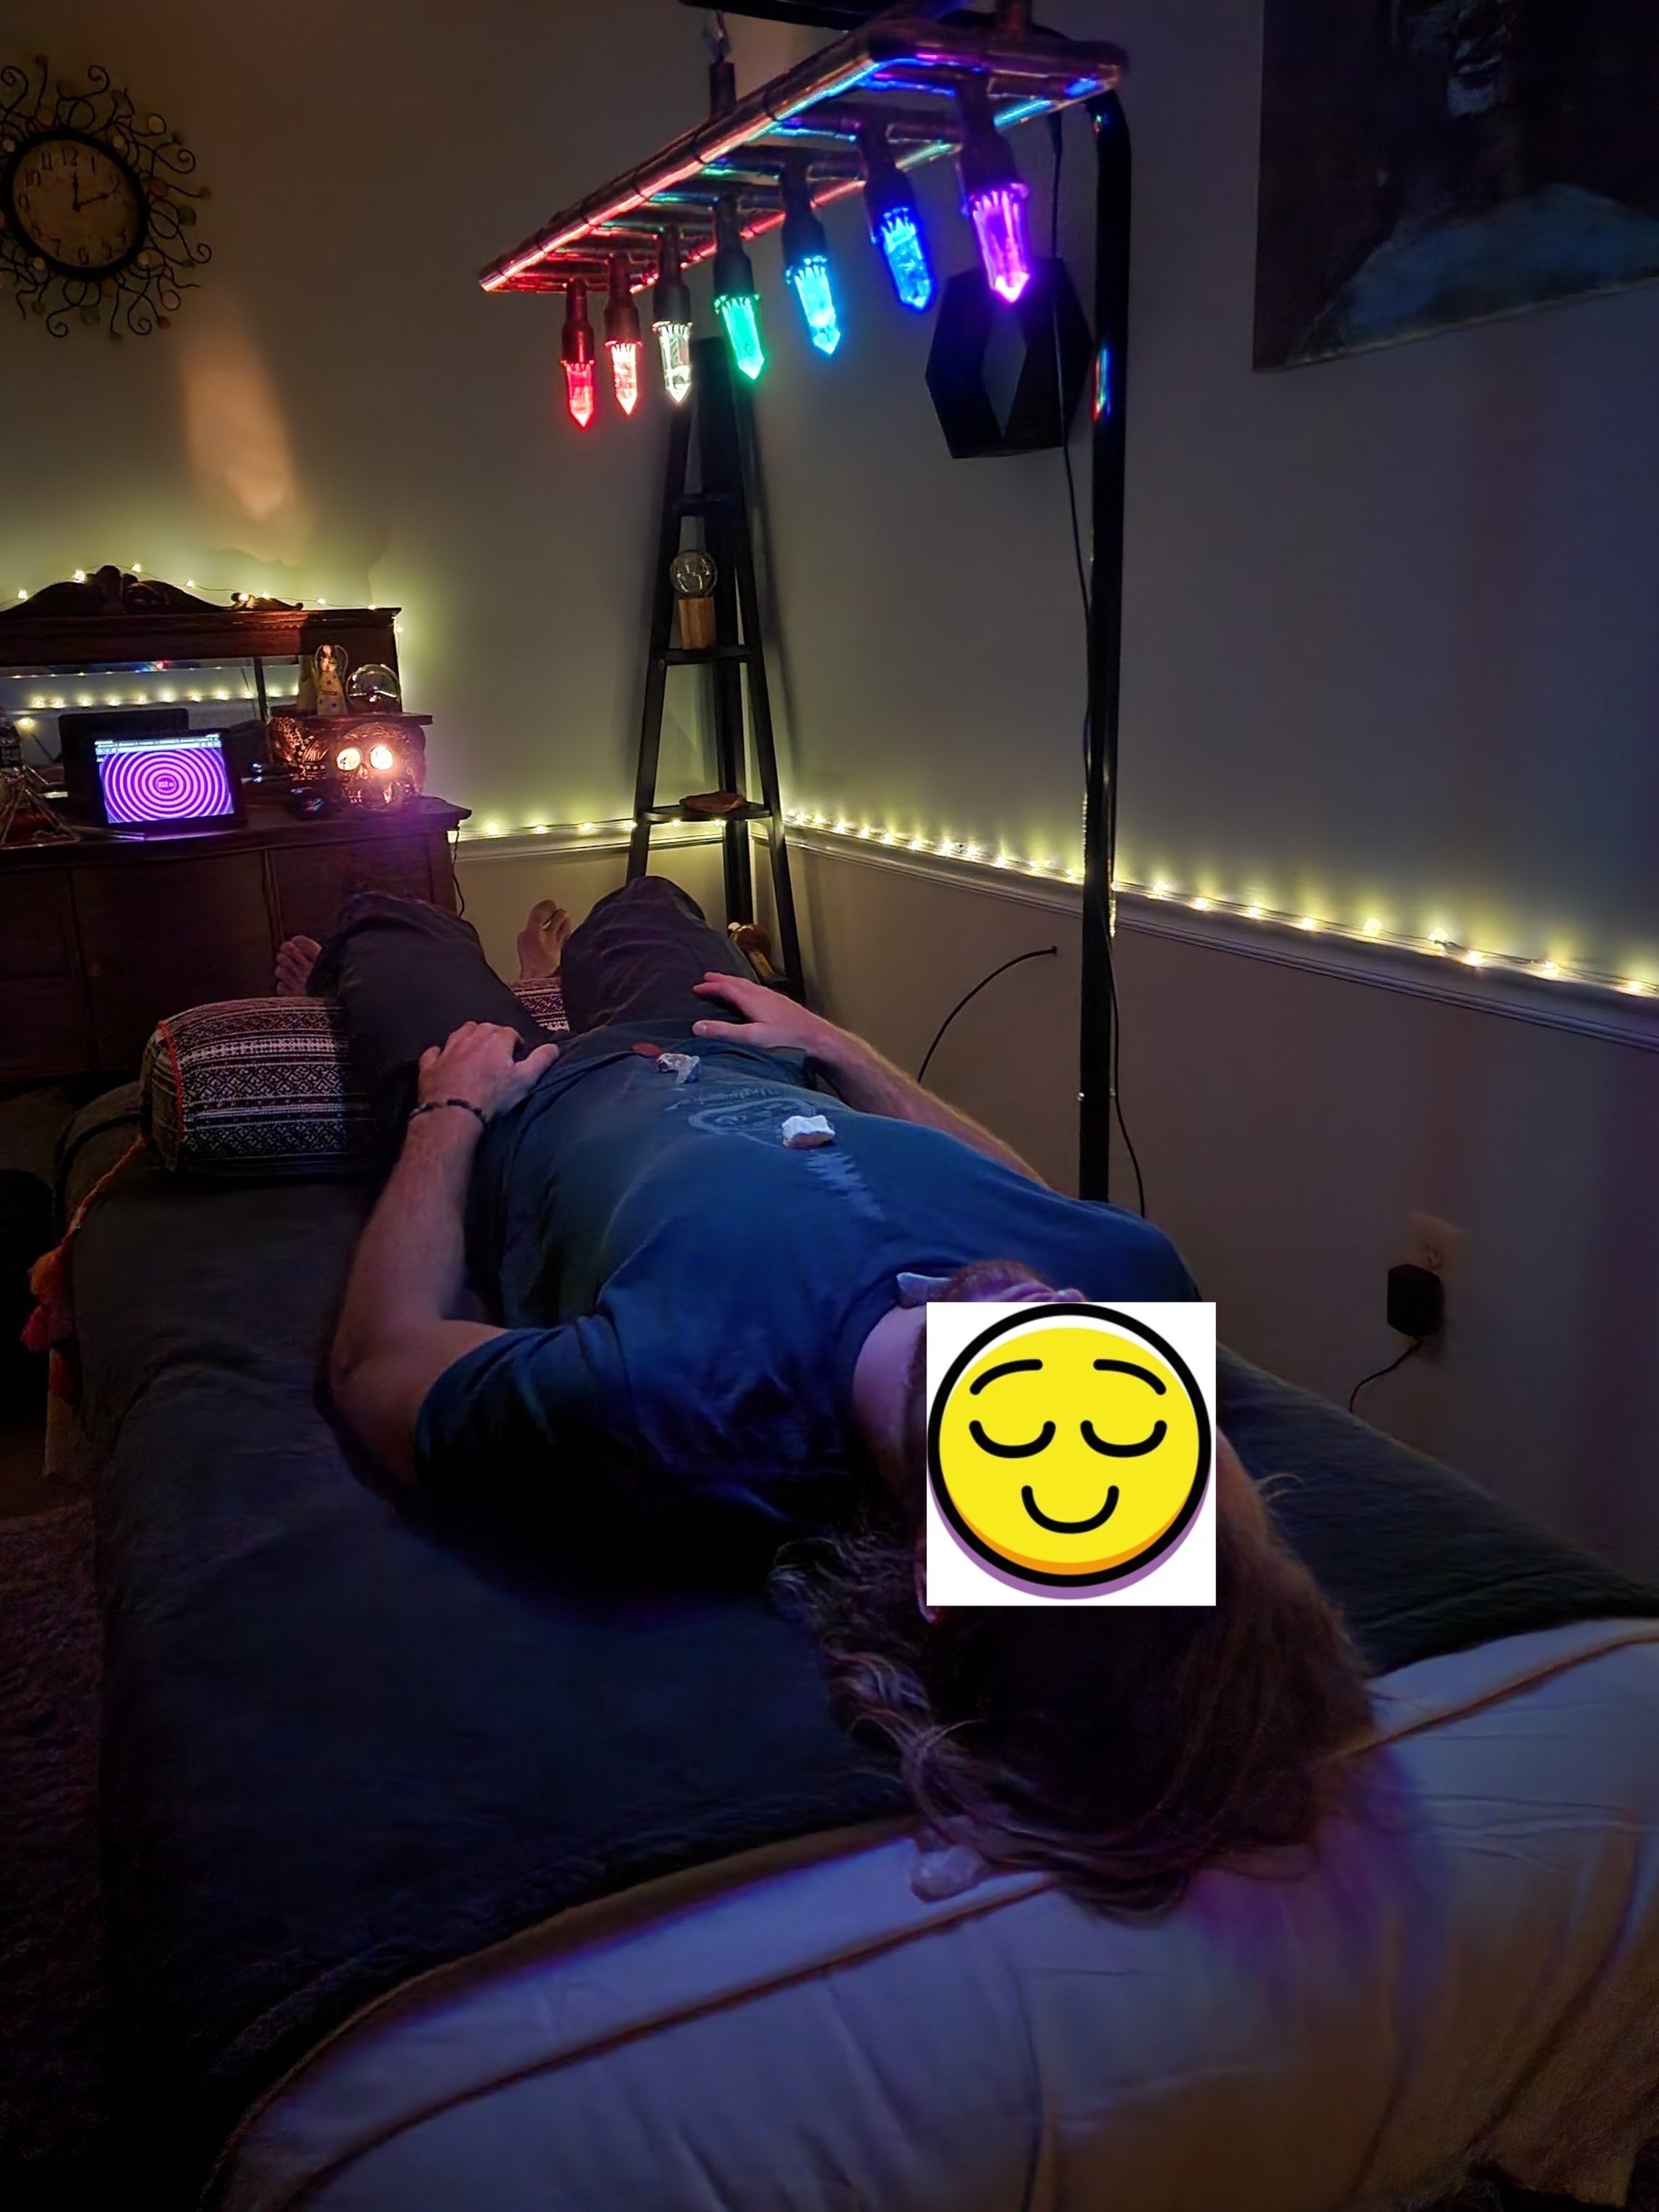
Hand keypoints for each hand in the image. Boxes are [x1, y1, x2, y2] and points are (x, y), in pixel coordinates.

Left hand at [416, 1022, 558, 1120]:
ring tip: (475, 1051)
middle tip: (498, 1053)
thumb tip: (554, 1047)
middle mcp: (471, 1038)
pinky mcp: (430, 1064)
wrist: (455, 1111)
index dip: (516, 1043)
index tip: (518, 1056)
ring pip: (460, 1033)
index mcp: (496, 1039)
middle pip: (484, 1028)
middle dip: (492, 1036)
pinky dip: (440, 1053)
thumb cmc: (493, 1095)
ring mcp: (448, 1049)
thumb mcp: (525, 1080)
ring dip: (468, 1037)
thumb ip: (541, 1060)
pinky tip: (443, 1058)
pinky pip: (434, 1052)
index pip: (510, 1032)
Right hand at [691, 973, 851, 1064]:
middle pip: (737, 982)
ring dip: (734, 983)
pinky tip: (752, 996)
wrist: (816, 1038)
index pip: (726, 988)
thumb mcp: (752, 1037)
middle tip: (707, 977)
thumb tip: (697, 1026)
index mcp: (752, 999)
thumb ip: (724, 1031)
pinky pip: (758, 990)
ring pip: (749, 985)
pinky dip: (747, 989)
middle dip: (721, 979)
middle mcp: (762, 994)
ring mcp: (773, 997)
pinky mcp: (781, 1003)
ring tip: (725, 983)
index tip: (696, 987)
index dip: (711, 987)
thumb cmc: (786, 1039)